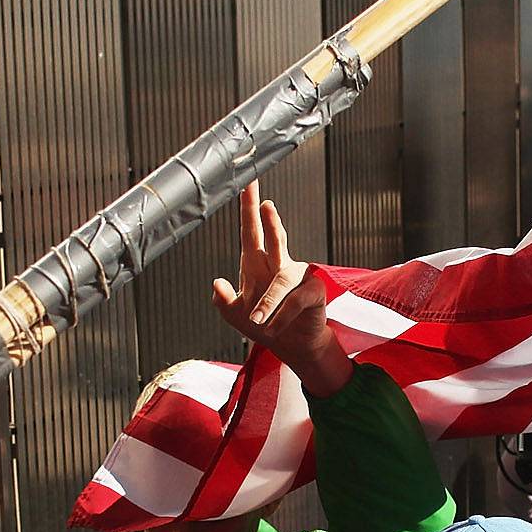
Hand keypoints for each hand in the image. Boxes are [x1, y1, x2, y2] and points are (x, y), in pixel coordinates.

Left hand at [211, 182, 349, 395]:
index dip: (248, 209)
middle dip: (269, 220)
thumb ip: (222, 301)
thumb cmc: (266, 325)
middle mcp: (278, 264)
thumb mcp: (235, 316)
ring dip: (267, 303)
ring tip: (256, 321)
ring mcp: (298, 276)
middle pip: (274, 238)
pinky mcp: (314, 292)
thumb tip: (217, 281)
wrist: (294, 347)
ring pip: (281, 281)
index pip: (250, 232)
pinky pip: (294, 302)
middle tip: (265, 203)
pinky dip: (280, 317)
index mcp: (257, 265)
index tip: (246, 184)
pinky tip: (273, 327)